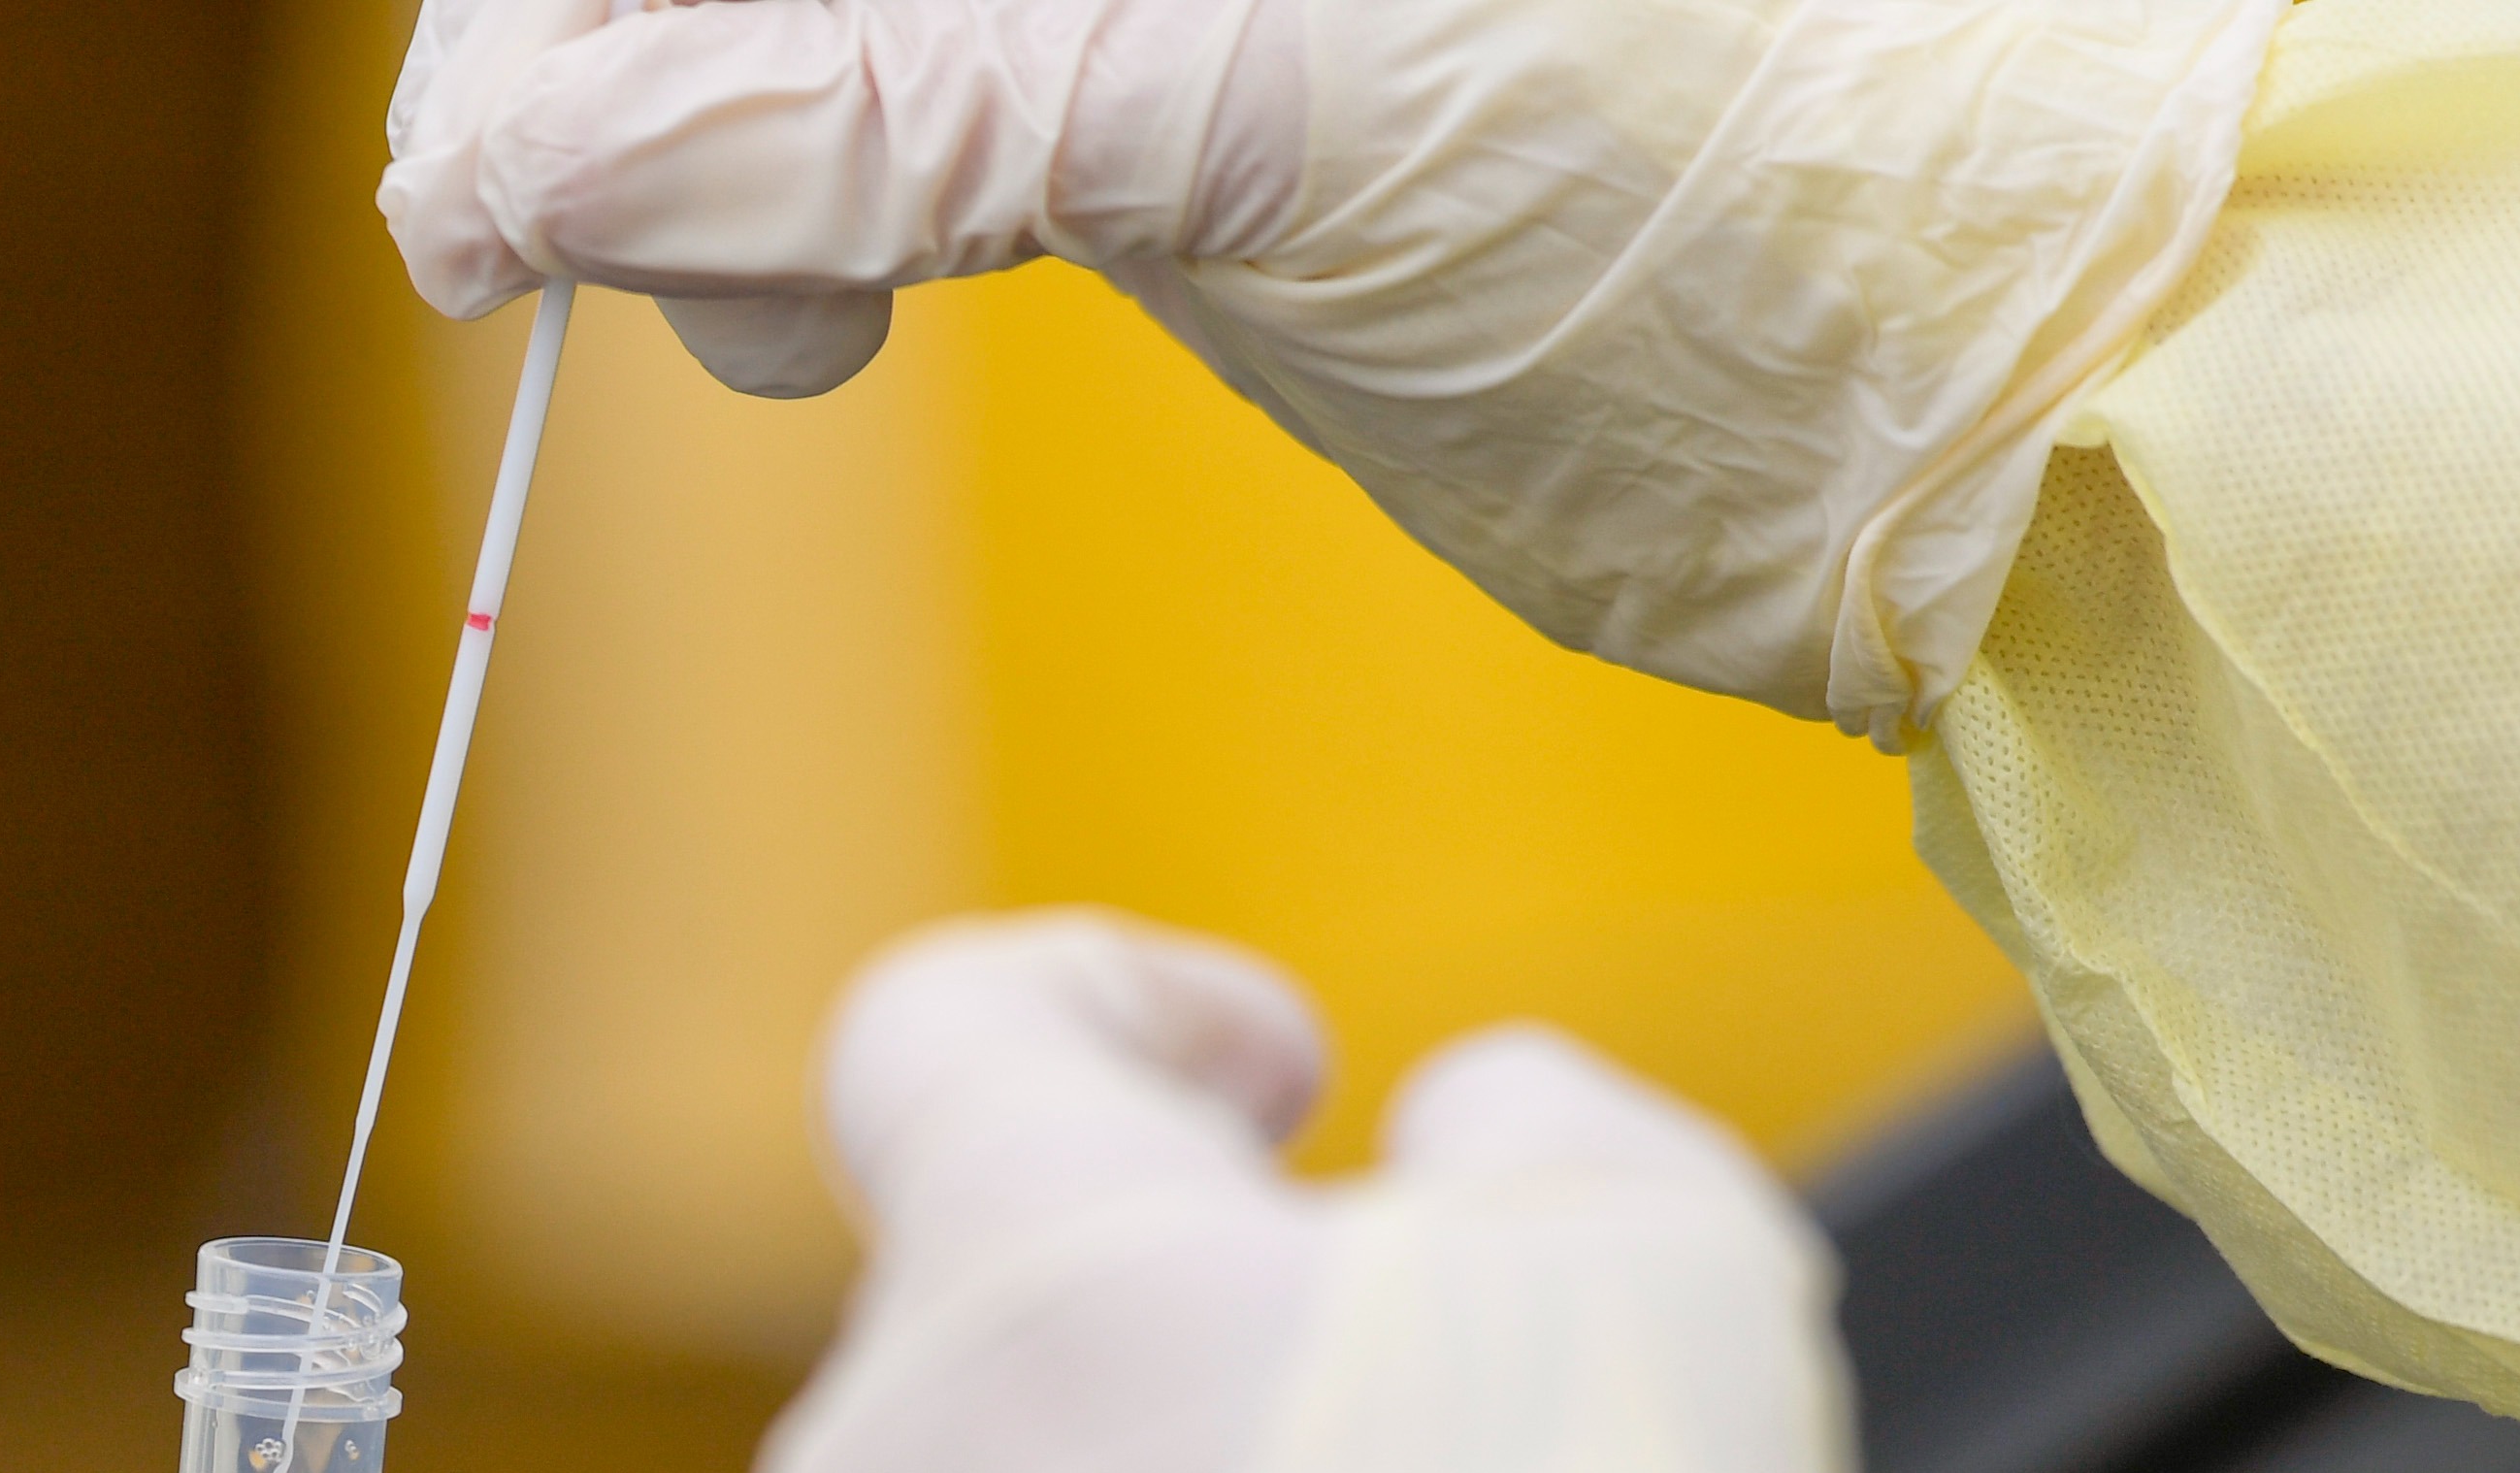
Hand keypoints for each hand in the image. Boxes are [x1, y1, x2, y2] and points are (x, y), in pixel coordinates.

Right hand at [379, 0, 2279, 730]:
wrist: (2038, 387)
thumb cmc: (1766, 179)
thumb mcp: (1248, 90)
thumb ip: (841, 83)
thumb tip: (481, 172)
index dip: (570, 2)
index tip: (509, 165)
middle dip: (615, 56)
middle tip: (677, 270)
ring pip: (759, 15)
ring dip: (674, 149)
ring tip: (780, 325)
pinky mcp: (1160, 76)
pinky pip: (847, 94)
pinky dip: (761, 201)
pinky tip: (814, 310)